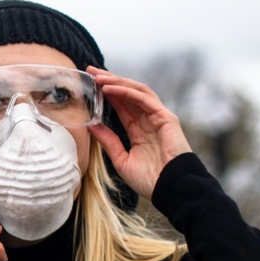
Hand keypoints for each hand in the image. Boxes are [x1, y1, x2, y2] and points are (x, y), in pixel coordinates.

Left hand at [86, 67, 192, 200]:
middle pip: (127, 94)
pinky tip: (111, 88)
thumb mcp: (121, 159)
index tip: (89, 84)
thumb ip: (108, 141)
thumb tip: (91, 125)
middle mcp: (148, 120)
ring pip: (136, 92)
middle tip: (91, 71)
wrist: (170, 189)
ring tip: (98, 77)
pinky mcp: (166, 118)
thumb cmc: (149, 179)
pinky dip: (127, 92)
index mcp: (138, 130)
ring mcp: (158, 117)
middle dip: (109, 81)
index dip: (106, 93)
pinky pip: (144, 100)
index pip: (121, 105)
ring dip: (117, 82)